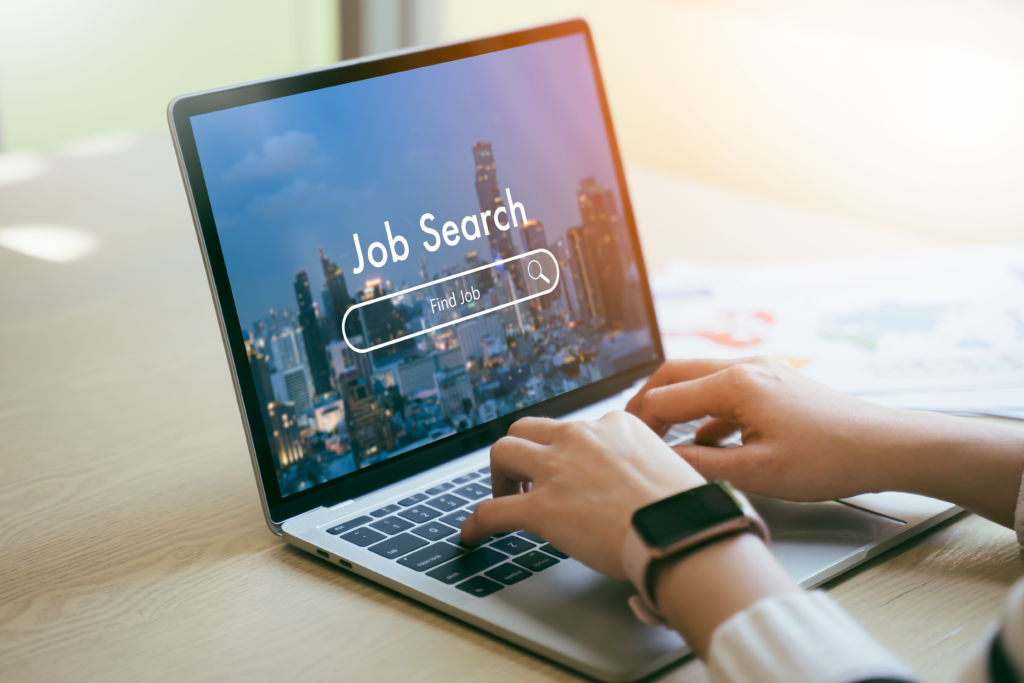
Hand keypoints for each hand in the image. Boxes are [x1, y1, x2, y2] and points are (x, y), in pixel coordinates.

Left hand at [460, 411, 704, 578]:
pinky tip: (472, 535)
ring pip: (503, 451)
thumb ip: (645, 464)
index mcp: (615, 424)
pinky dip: (478, 523)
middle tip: (526, 480)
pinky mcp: (541, 508)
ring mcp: (557, 469)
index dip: (565, 451)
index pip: (575, 429)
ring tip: (503, 498)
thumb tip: (642, 487)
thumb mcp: (670, 465)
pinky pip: (492, 510)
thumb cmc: (685, 510)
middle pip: (528, 427)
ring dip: (499, 475)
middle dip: (522, 452)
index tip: (566, 468)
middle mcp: (581, 437)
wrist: (682, 533)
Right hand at [625, 356, 896, 501]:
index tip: (626, 447)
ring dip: (675, 404)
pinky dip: (703, 410)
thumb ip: (702, 465)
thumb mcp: (757, 472)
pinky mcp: (773, 382)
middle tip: (629, 431)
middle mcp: (745, 367)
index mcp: (736, 384)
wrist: (883, 446)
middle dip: (647, 401)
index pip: (665, 397)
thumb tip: (662, 463)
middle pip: (674, 374)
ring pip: (698, 378)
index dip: (639, 423)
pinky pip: (723, 389)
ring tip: (659, 436)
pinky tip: (704, 440)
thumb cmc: (829, 458)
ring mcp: (761, 370)